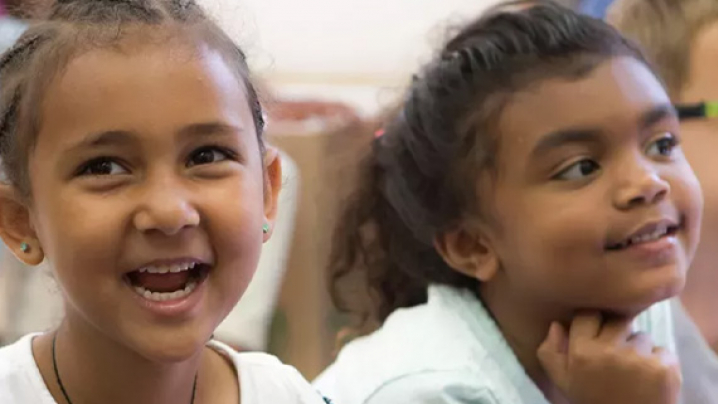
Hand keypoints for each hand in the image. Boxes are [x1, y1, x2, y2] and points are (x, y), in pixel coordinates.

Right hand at [537, 313, 680, 403]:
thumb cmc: (593, 402)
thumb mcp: (564, 383)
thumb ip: (551, 354)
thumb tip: (556, 325)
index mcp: (581, 352)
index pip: (588, 315)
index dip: (594, 324)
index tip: (597, 337)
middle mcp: (609, 351)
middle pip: (619, 322)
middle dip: (620, 335)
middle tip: (618, 359)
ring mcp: (639, 358)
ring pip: (642, 337)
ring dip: (640, 350)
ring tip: (635, 373)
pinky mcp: (664, 368)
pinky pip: (664, 352)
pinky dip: (661, 364)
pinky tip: (652, 381)